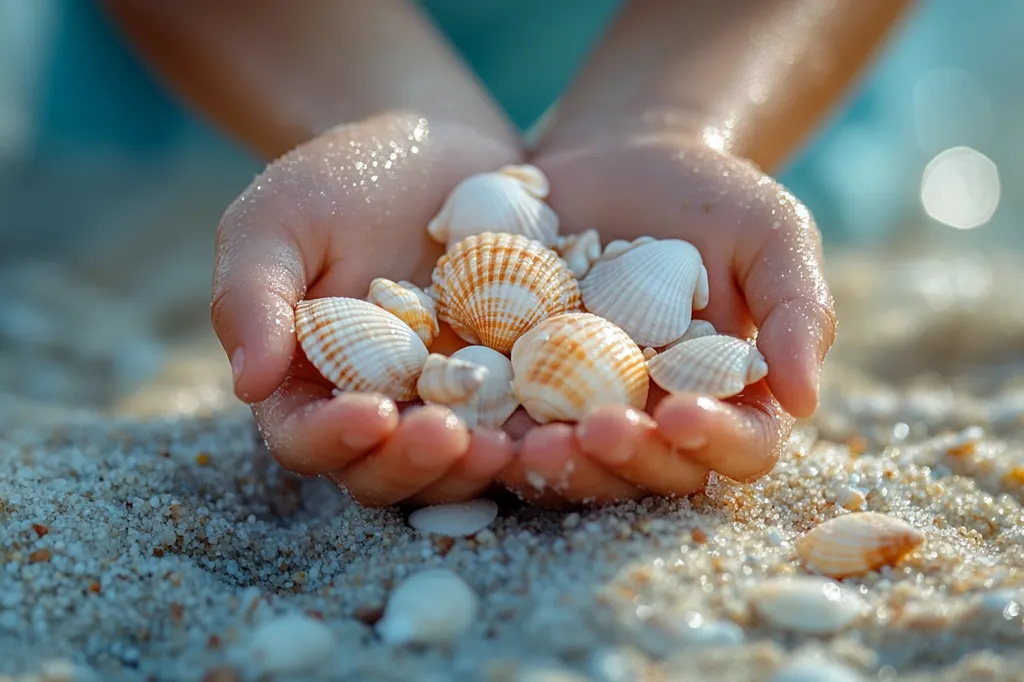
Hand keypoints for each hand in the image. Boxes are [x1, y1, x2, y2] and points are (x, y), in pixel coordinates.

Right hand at [211, 113, 522, 506]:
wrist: (437, 144)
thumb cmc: (342, 177)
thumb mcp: (279, 218)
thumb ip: (252, 295)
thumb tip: (248, 384)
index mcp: (309, 383)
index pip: (306, 437)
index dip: (333, 440)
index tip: (371, 415)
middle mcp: (379, 408)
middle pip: (385, 471)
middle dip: (416, 465)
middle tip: (451, 438)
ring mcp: (449, 402)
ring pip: (458, 462)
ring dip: (480, 466)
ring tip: (510, 444)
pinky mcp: (511, 384)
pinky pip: (526, 420)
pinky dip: (540, 429)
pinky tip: (567, 418)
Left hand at [496, 133, 835, 505]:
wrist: (618, 158)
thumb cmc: (708, 196)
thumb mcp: (769, 233)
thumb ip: (796, 309)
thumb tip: (807, 400)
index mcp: (724, 397)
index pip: (737, 446)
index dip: (714, 443)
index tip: (683, 415)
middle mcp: (653, 417)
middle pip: (647, 470)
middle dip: (622, 461)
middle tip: (595, 431)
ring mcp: (579, 406)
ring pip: (570, 460)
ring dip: (550, 463)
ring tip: (525, 443)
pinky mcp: (515, 383)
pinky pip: (500, 418)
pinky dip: (484, 426)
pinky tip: (464, 415)